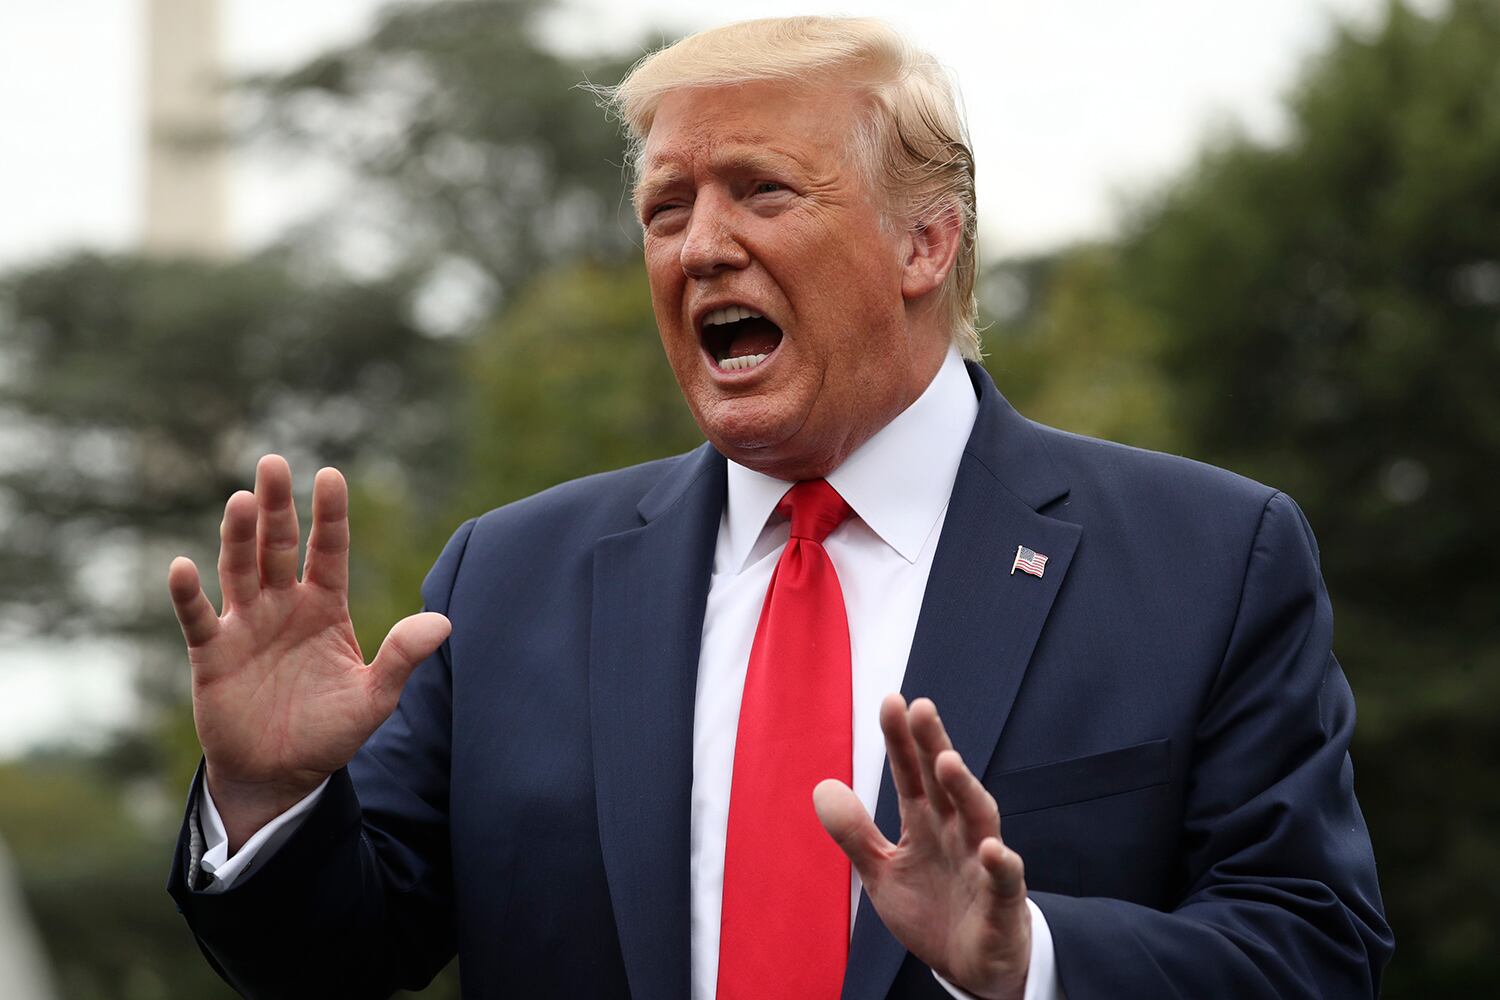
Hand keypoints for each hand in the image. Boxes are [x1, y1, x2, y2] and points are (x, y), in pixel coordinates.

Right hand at [167, 455, 450, 850]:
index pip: (328, 550)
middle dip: (276, 507)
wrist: (281, 776)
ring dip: (237, 536)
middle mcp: (283, 606)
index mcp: (325, 607)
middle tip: (273, 463)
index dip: (329, 515)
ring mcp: (246, 625)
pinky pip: (199, 618)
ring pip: (239, 569)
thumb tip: (445, 622)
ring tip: (242, 501)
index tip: (330, 474)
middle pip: (277, 546)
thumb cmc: (330, 733)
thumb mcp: (374, 699)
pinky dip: (189, 594)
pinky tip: (184, 567)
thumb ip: (402, 658)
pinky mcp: (212, 654)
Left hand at [814, 695, 1029, 999]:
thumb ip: (855, 833)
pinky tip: (991, 848)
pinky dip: (1001, 864)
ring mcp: (981, 864)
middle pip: (946, 783)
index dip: (902, 741)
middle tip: (921, 708)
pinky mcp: (1002, 901)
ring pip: (979, 819)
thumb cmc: (931, 909)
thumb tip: (822, 787)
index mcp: (926, 823)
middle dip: (934, 746)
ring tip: (947, 762)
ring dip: (965, 790)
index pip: (912, 774)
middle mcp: (957, 833)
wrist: (969, 967)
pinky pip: (1005, 879)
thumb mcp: (882, 872)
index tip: (891, 701)